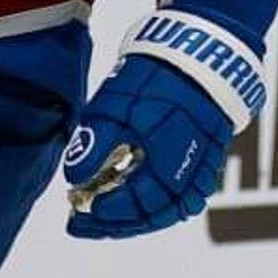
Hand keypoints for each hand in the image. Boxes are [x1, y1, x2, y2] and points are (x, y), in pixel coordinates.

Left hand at [63, 11, 261, 239]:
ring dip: (133, 217)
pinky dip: (154, 204)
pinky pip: (181, 195)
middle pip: (152, 215)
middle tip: (80, 224)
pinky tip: (130, 200)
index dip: (105, 212)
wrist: (195, 53)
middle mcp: (190, 174)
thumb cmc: (153, 78)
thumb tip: (73, 179)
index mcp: (168, 164)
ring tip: (100, 217)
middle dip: (114, 223)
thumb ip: (94, 145)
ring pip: (168, 210)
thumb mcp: (114, 107)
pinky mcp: (203, 159)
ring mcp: (200, 168)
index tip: (77, 209)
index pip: (136, 204)